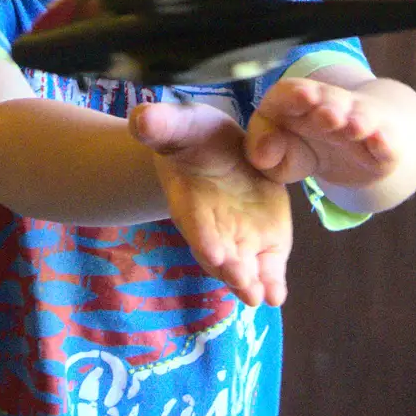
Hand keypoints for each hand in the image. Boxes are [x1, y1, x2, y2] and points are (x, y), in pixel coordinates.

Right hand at [129, 100, 292, 308]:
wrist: (218, 151)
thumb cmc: (192, 136)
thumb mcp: (180, 123)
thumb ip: (161, 124)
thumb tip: (140, 119)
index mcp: (189, 200)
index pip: (195, 222)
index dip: (204, 237)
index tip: (214, 252)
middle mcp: (214, 228)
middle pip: (221, 254)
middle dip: (230, 269)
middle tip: (241, 282)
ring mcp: (240, 239)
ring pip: (244, 267)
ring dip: (251, 283)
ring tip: (259, 296)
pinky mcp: (265, 242)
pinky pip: (268, 267)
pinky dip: (272, 283)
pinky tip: (276, 297)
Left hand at [245, 76, 398, 189]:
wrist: (357, 151)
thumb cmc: (307, 148)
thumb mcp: (281, 155)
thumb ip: (264, 152)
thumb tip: (262, 155)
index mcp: (296, 104)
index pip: (289, 92)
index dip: (294, 95)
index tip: (301, 96)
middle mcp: (330, 107)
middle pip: (329, 100)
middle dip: (329, 106)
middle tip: (328, 117)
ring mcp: (359, 122)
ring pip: (359, 115)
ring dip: (357, 120)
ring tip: (353, 128)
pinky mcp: (383, 144)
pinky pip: (386, 141)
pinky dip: (385, 142)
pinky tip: (381, 142)